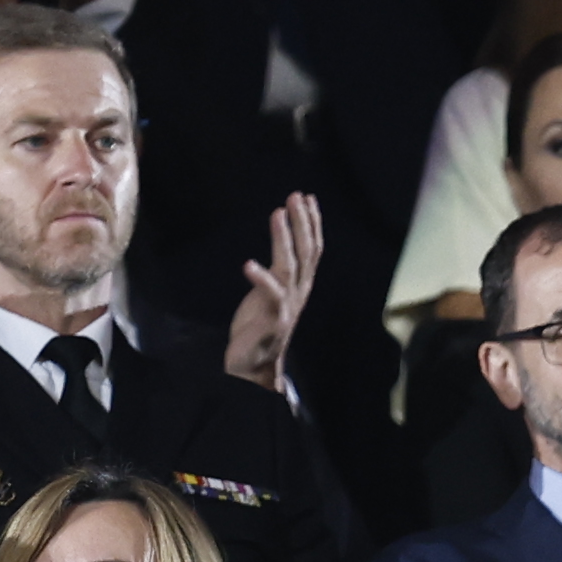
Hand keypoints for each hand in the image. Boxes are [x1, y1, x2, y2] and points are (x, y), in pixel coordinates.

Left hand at [222, 191, 319, 394]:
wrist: (256, 364)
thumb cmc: (261, 325)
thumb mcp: (272, 292)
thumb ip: (278, 270)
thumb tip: (281, 241)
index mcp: (300, 284)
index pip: (312, 249)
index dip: (311, 223)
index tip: (307, 198)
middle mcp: (298, 292)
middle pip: (307, 252)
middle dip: (303, 222)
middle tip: (296, 196)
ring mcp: (287, 305)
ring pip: (291, 266)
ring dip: (285, 238)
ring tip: (278, 213)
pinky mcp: (273, 319)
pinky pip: (270, 296)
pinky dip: (261, 279)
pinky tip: (248, 264)